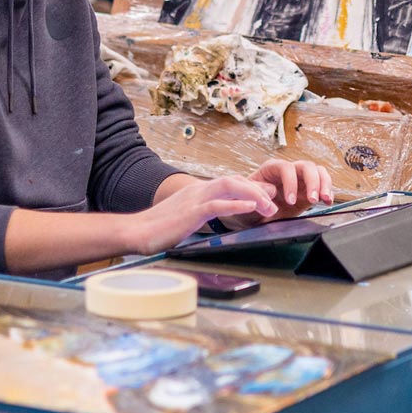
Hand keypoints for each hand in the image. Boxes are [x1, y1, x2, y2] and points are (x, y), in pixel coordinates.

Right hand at [123, 175, 277, 254]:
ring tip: (269, 206)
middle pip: (234, 180)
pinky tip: (251, 207)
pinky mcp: (191, 212)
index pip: (229, 182)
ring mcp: (194, 199)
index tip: (268, 195)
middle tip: (275, 201)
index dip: (251, 187)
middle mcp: (198, 190)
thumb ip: (201, 216)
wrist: (136, 232)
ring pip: (230, 186)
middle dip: (258, 189)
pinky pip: (217, 205)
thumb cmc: (158, 230)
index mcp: (197, 191)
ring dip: (253, 194)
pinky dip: (236, 204)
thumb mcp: (185, 219)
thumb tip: (215, 224)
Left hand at [247, 157, 335, 219]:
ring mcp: (301, 179)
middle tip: (312, 200)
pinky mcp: (309, 189)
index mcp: (272, 168)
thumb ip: (257, 194)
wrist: (254, 213)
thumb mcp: (249, 198)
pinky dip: (328, 191)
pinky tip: (328, 202)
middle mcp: (289, 170)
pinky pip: (323, 184)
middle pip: (306, 166)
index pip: (286, 168)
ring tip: (325, 199)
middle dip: (312, 182)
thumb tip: (270, 193)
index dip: (290, 182)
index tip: (290, 201)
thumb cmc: (250, 202)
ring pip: (318, 172)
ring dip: (324, 184)